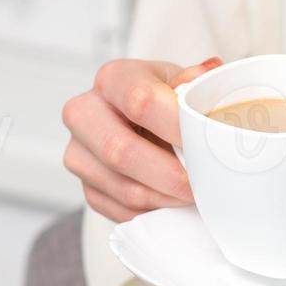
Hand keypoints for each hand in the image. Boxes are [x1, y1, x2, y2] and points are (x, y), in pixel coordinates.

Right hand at [63, 57, 221, 221]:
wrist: (144, 122)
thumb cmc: (166, 101)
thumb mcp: (184, 82)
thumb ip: (196, 82)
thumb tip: (204, 74)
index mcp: (112, 79)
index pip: (140, 101)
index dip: (177, 126)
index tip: (207, 143)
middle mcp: (83, 113)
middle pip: (120, 151)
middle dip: (170, 174)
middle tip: (201, 183)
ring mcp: (78, 153)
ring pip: (124, 188)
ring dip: (166, 198)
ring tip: (194, 194)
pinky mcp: (86, 187)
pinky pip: (122, 211)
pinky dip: (154, 211)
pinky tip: (174, 201)